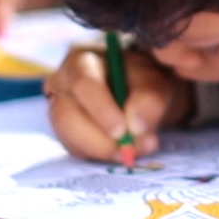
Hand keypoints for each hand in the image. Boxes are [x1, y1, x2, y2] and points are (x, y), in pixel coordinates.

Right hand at [44, 47, 192, 160]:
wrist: (144, 96)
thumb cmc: (146, 80)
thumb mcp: (157, 81)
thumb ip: (150, 99)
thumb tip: (135, 127)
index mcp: (82, 61)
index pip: (83, 84)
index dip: (101, 110)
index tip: (122, 131)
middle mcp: (63, 85)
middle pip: (66, 116)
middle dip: (99, 140)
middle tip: (129, 151)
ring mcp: (61, 111)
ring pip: (69, 139)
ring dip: (103, 151)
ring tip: (134, 151)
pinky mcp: (67, 134)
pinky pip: (77, 152)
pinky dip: (101, 157)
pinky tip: (123, 151)